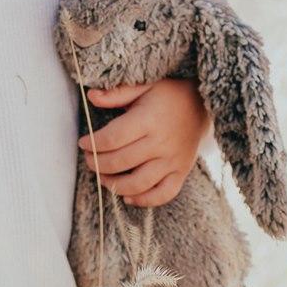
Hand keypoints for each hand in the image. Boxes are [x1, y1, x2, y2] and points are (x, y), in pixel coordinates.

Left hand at [77, 77, 211, 207]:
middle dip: (97, 164)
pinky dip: (144, 200)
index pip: (112, 138)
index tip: (83, 143)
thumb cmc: (169, 95)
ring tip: (102, 178)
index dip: (92, 144)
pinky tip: (127, 196)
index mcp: (149, 119)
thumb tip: (91, 96)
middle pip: (121, 162)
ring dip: (114, 185)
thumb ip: (117, 93)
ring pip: (138, 183)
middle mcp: (161, 142)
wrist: (203, 105)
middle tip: (89, 160)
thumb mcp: (144, 85)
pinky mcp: (181, 172)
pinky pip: (163, 194)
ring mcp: (173, 160)